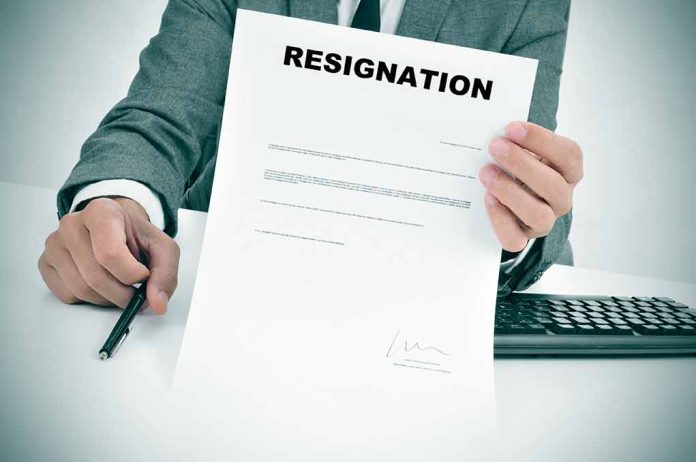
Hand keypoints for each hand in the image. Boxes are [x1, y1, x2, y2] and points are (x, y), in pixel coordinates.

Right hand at [38, 197, 178, 312]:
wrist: (116, 228)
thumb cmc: (136, 237)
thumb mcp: (162, 249)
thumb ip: (165, 274)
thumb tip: (157, 304)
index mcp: (101, 212)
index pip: (110, 254)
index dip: (130, 275)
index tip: (143, 277)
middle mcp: (72, 224)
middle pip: (95, 276)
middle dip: (121, 294)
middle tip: (134, 293)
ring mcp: (55, 243)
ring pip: (80, 289)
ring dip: (107, 299)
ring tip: (119, 287)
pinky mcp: (45, 262)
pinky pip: (67, 295)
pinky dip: (89, 299)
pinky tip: (100, 285)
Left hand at [479, 121, 582, 251]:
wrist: (510, 201)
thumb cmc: (519, 168)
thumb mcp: (525, 151)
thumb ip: (518, 141)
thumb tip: (498, 132)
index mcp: (569, 172)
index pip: (569, 155)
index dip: (541, 140)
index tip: (512, 128)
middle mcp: (561, 199)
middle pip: (553, 185)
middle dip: (521, 163)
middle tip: (495, 146)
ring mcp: (544, 221)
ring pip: (538, 215)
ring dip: (510, 192)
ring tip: (486, 173)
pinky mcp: (523, 238)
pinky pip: (515, 239)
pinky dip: (500, 219)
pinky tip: (488, 198)